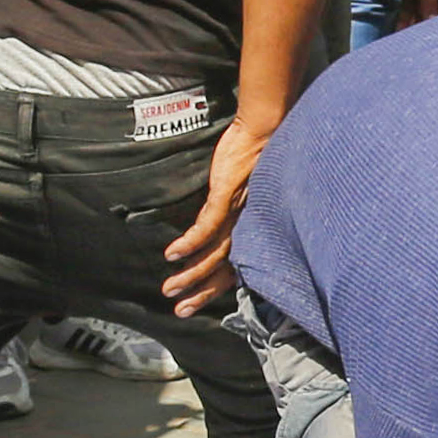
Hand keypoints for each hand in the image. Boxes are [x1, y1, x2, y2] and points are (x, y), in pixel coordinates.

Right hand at [161, 113, 269, 314]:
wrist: (267, 127)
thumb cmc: (259, 155)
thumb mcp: (250, 192)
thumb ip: (236, 212)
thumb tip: (220, 227)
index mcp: (253, 227)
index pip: (234, 267)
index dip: (214, 288)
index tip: (194, 303)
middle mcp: (248, 226)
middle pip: (224, 269)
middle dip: (200, 292)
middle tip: (180, 310)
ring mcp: (238, 213)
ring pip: (213, 254)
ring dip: (189, 274)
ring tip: (170, 289)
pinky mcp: (227, 197)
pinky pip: (207, 227)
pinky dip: (189, 243)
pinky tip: (172, 255)